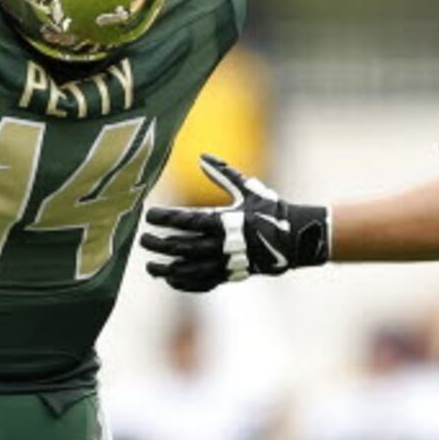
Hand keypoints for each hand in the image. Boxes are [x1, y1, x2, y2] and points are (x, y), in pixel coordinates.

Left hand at [139, 155, 328, 292]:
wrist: (295, 238)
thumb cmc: (270, 209)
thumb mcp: (248, 188)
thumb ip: (223, 174)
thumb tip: (202, 156)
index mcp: (226, 220)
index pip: (187, 220)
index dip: (165, 218)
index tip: (148, 216)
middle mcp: (224, 244)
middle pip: (182, 246)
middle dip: (159, 244)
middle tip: (143, 240)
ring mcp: (227, 263)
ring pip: (189, 270)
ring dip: (166, 269)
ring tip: (150, 267)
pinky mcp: (231, 276)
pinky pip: (203, 283)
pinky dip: (185, 283)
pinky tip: (171, 279)